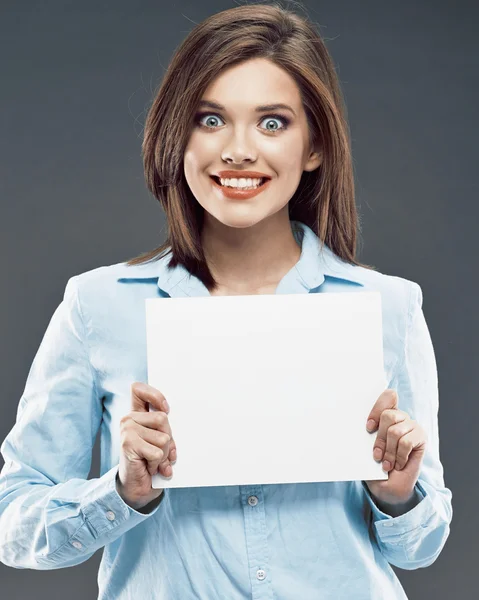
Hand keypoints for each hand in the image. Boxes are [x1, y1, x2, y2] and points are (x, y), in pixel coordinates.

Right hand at [116, 382, 176, 510]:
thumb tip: (169, 413)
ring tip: (154, 461)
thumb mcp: (160, 440)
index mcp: (136, 414)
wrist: (137, 488)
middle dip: (169, 438)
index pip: (139, 389)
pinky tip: (150, 468)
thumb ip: (163, 426)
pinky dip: (159, 463)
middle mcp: (128, 419)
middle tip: (160, 451)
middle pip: (163, 417)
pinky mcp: (128, 443)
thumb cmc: (151, 461)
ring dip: (164, 454)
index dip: (155, 395)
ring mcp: (127, 430)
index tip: (167, 409)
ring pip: (163, 437)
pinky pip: (158, 451)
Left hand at [363, 389, 426, 505]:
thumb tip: (350, 425)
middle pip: (388, 415)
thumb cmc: (375, 466)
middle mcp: (400, 417)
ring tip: (386, 464)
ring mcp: (412, 426)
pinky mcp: (421, 437)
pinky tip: (398, 464)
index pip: (388, 396)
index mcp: (385, 414)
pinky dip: (399, 456)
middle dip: (380, 439)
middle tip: (376, 455)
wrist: (389, 488)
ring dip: (389, 452)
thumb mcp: (364, 450)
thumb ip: (363, 436)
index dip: (377, 408)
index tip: (368, 428)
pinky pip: (406, 442)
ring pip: (395, 431)